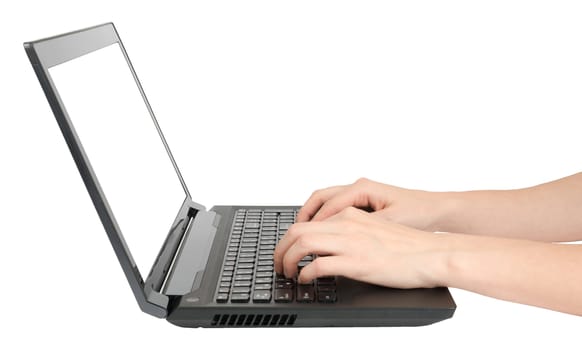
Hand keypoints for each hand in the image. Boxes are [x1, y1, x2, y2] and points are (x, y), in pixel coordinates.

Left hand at [274, 207, 446, 287]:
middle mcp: (347, 224)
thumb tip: (330, 249)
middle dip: (281, 248)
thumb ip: (351, 233)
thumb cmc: (409, 246)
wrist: (432, 254)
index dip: (289, 238)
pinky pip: (318, 265)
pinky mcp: (356, 262)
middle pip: (297, 230)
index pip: (307, 221)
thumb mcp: (374, 230)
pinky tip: (306, 280)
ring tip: (288, 272)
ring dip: (288, 260)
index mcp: (350, 215)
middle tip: (279, 264)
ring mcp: (350, 242)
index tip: (286, 250)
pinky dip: (305, 273)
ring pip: (302, 244)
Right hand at [297, 178, 445, 231]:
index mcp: (363, 188)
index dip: (314, 224)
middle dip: (304, 216)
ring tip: (301, 235)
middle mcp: (358, 187)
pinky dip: (323, 218)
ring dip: (312, 217)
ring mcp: (360, 194)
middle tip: (292, 236)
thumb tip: (340, 238)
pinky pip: (335, 207)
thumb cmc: (419, 214)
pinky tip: (321, 234)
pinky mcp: (363, 202)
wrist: (438, 210)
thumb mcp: (391, 223)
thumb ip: (364, 229)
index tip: (302, 240)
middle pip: (320, 197)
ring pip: (325, 201)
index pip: (328, 204)